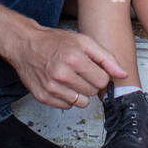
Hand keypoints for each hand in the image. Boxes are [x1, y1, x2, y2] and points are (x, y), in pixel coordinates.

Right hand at [3, 24, 126, 109]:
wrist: (25, 45)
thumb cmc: (54, 42)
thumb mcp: (83, 41)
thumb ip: (106, 58)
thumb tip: (122, 74)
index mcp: (74, 58)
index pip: (102, 80)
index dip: (100, 74)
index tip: (91, 68)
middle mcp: (61, 74)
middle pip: (92, 92)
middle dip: (90, 82)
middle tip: (79, 71)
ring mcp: (51, 87)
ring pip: (81, 102)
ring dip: (79, 92)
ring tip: (71, 79)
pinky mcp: (43, 96)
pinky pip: (66, 106)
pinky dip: (67, 98)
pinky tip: (61, 85)